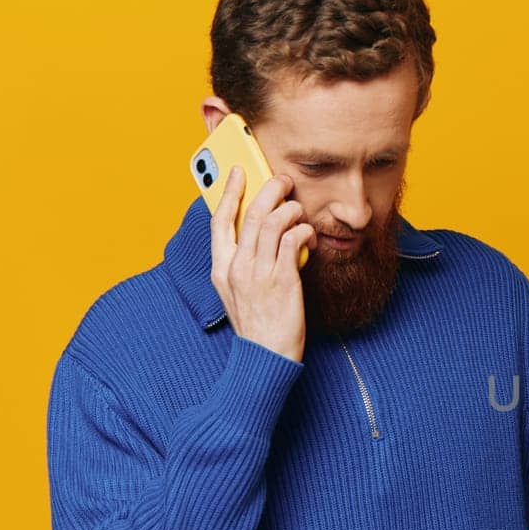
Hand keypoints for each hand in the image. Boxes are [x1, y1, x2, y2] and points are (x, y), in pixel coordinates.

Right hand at [210, 166, 315, 362]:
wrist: (266, 356)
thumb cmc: (257, 325)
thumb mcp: (236, 293)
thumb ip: (242, 264)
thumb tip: (259, 236)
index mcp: (221, 269)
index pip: (219, 221)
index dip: (229, 192)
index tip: (238, 173)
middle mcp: (237, 267)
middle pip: (251, 214)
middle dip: (269, 189)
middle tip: (283, 180)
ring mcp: (259, 273)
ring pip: (273, 222)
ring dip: (291, 210)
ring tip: (299, 212)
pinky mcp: (283, 280)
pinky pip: (294, 240)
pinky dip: (304, 231)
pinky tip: (309, 236)